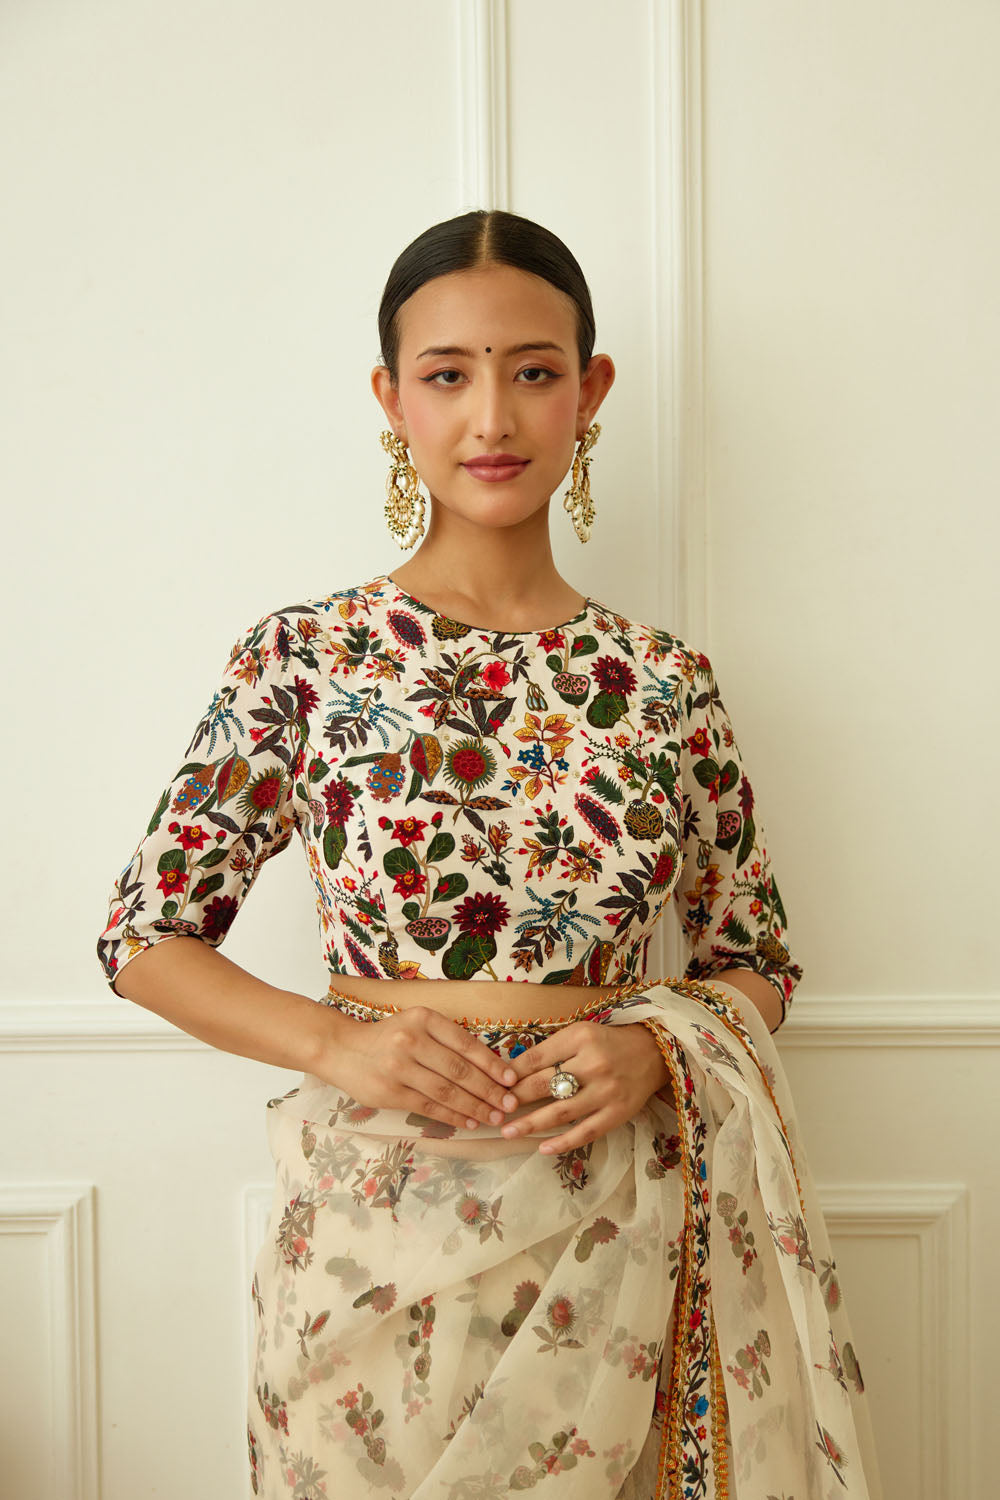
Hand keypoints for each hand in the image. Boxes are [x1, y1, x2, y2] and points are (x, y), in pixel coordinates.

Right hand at [320, 1005, 519, 1131]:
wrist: (342, 1049)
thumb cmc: (388, 1038)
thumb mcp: (416, 1025)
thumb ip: (446, 1040)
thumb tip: (490, 1067)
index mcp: (424, 1018)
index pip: (466, 1044)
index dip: (492, 1064)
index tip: (511, 1080)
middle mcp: (411, 1040)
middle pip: (459, 1071)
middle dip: (489, 1091)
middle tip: (510, 1104)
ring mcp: (398, 1067)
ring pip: (446, 1092)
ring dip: (474, 1107)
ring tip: (494, 1117)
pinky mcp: (390, 1092)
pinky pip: (429, 1107)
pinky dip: (452, 1116)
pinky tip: (468, 1121)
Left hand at [499, 1021, 670, 1154]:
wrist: (654, 1053)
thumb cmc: (609, 1043)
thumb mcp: (580, 1034)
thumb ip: (551, 1050)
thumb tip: (512, 1071)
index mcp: (581, 1037)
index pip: (537, 1058)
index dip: (513, 1074)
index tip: (495, 1086)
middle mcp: (594, 1063)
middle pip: (545, 1084)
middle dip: (516, 1100)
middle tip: (495, 1111)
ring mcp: (607, 1091)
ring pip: (561, 1111)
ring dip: (531, 1123)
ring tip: (508, 1131)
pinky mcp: (618, 1113)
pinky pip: (586, 1131)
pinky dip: (563, 1142)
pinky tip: (543, 1147)